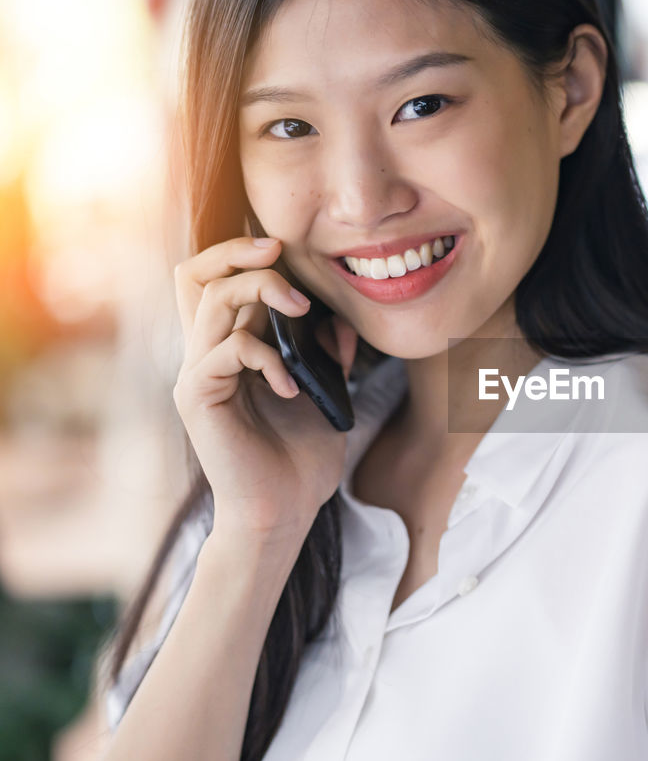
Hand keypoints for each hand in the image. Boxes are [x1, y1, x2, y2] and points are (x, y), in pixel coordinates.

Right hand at [172, 236, 358, 553]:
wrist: (284, 511)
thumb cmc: (301, 458)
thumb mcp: (326, 394)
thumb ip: (328, 356)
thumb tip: (340, 322)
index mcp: (230, 347)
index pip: (213, 279)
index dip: (242, 253)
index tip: (286, 249)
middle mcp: (205, 354)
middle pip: (193, 274)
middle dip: (237, 253)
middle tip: (280, 255)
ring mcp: (197, 374)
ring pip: (209, 300)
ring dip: (260, 292)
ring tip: (301, 312)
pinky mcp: (198, 397)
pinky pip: (226, 349)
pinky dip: (266, 356)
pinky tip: (292, 385)